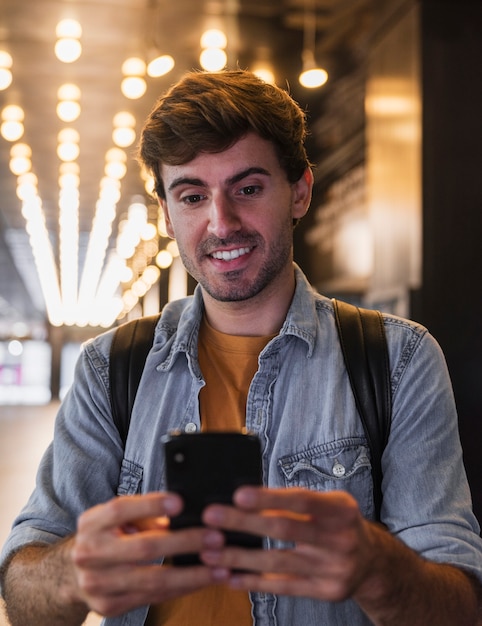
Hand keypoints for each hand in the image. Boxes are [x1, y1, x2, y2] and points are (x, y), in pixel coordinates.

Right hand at [71, 492, 224, 616]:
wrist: (69, 574)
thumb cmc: (105, 536)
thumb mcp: (114, 518)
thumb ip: (144, 512)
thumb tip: (184, 508)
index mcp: (91, 523)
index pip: (121, 510)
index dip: (151, 505)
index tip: (181, 502)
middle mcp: (90, 553)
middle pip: (144, 548)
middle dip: (184, 542)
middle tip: (215, 536)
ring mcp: (97, 584)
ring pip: (152, 579)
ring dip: (191, 574)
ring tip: (220, 565)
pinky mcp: (108, 606)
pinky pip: (153, 598)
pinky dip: (181, 589)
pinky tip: (203, 580)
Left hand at [200, 486, 376, 601]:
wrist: (373, 562)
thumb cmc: (340, 524)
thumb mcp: (330, 504)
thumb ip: (296, 501)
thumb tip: (247, 498)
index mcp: (340, 510)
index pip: (300, 500)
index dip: (269, 498)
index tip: (238, 494)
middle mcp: (340, 538)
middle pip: (284, 529)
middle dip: (244, 523)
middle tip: (212, 517)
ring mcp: (333, 567)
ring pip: (278, 561)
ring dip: (240, 556)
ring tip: (210, 551)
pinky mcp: (325, 591)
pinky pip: (284, 586)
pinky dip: (254, 581)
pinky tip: (230, 577)